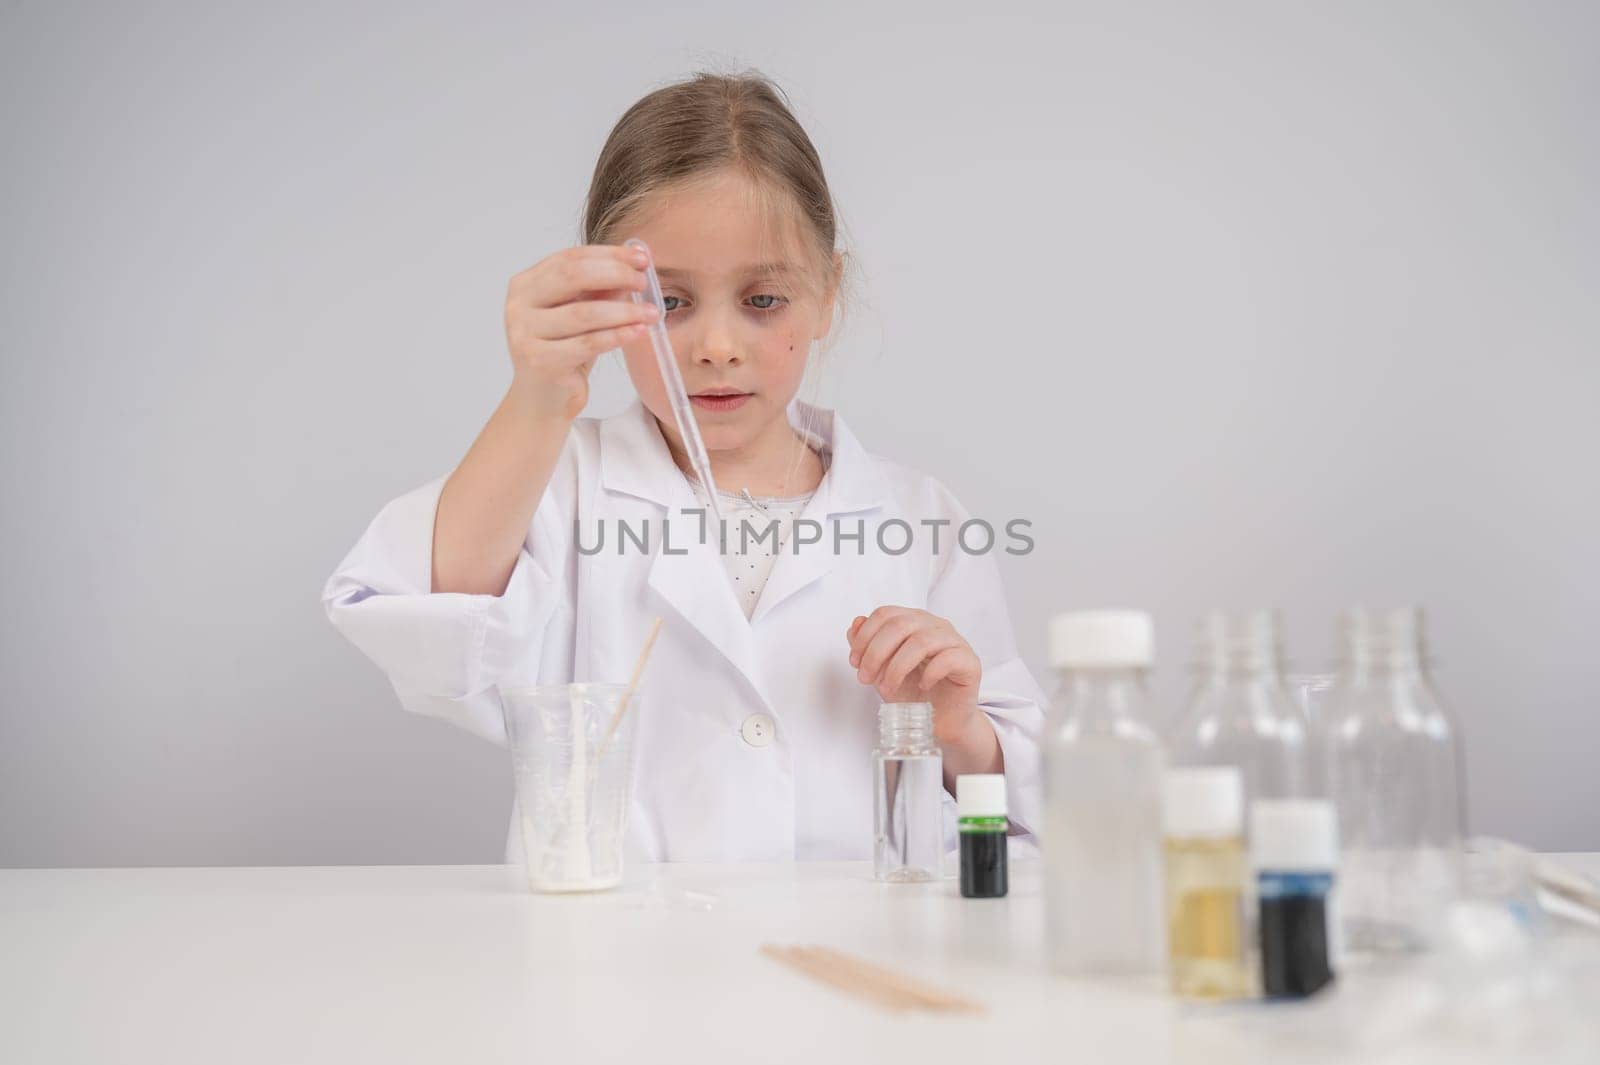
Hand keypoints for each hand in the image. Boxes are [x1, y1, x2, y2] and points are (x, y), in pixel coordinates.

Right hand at [503, 245, 660, 419]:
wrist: (544, 400)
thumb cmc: (564, 351)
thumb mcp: (583, 314)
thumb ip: (600, 289)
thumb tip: (635, 264)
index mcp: (526, 285)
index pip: (570, 258)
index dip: (608, 255)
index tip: (641, 257)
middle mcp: (518, 305)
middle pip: (572, 276)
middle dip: (615, 274)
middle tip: (644, 281)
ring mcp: (525, 334)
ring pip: (584, 313)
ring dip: (623, 310)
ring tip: (651, 312)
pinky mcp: (540, 361)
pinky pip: (587, 343)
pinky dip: (617, 335)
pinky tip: (637, 331)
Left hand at [846, 606, 982, 742]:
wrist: (939, 721)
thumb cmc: (912, 693)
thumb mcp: (881, 670)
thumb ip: (867, 645)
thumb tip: (856, 623)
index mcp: (913, 621)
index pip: (886, 613)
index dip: (865, 636)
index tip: (854, 662)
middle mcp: (934, 626)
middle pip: (900, 625)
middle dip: (876, 653)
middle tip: (865, 678)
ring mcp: (954, 641)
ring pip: (921, 641)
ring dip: (897, 667)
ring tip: (888, 688)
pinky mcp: (969, 662)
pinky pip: (949, 658)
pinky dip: (930, 673)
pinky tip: (921, 687)